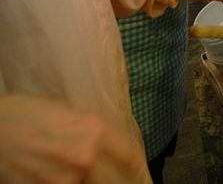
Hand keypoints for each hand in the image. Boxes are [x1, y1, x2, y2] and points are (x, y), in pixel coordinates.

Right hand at [0, 95, 147, 183]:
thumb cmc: (21, 114)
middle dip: (120, 182)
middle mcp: (85, 157)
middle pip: (116, 182)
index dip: (135, 166)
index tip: (136, 172)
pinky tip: (68, 181)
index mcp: (94, 130)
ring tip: (90, 179)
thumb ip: (88, 129)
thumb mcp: (63, 111)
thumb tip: (105, 142)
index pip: (130, 156)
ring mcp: (64, 179)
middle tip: (122, 182)